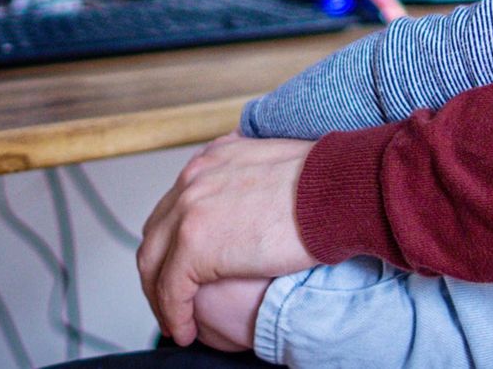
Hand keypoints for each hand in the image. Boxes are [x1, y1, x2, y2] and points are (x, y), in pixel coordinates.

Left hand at [138, 134, 316, 345]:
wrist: (338, 190)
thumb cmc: (327, 184)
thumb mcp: (278, 166)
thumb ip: (254, 179)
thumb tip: (261, 198)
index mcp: (211, 160)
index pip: (175, 206)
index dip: (174, 243)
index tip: (183, 267)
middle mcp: (192, 180)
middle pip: (157, 234)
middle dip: (160, 270)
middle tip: (172, 299)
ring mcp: (188, 211)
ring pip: (154, 264)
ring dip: (162, 298)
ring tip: (177, 323)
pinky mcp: (194, 245)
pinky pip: (171, 290)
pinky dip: (174, 315)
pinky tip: (186, 331)